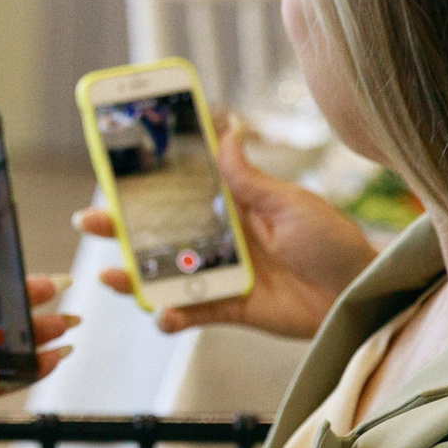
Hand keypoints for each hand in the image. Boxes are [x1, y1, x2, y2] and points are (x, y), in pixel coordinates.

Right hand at [72, 123, 377, 338]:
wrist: (359, 292)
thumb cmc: (333, 240)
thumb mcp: (290, 202)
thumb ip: (248, 178)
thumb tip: (228, 131)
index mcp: (230, 207)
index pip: (178, 192)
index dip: (144, 184)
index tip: (110, 171)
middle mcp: (218, 240)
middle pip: (157, 234)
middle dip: (119, 229)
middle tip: (88, 221)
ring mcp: (220, 276)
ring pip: (164, 275)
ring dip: (134, 278)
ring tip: (112, 278)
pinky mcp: (229, 308)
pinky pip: (191, 312)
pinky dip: (172, 316)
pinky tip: (164, 314)